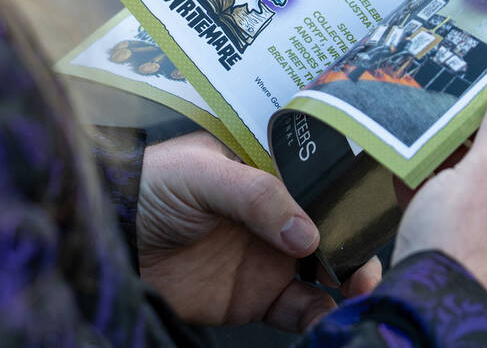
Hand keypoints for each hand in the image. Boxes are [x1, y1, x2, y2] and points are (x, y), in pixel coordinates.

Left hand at [137, 131, 381, 331]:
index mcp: (267, 170)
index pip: (323, 179)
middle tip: (368, 266)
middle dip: (360, 246)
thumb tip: (306, 232)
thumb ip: (254, 194)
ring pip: (326, 273)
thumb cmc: (149, 186)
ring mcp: (268, 256)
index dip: (353, 195)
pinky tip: (329, 317)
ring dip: (349, 284)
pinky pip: (300, 310)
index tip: (376, 213)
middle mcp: (275, 213)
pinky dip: (320, 316)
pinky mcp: (255, 297)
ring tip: (358, 294)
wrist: (110, 239)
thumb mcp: (200, 173)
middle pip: (334, 229)